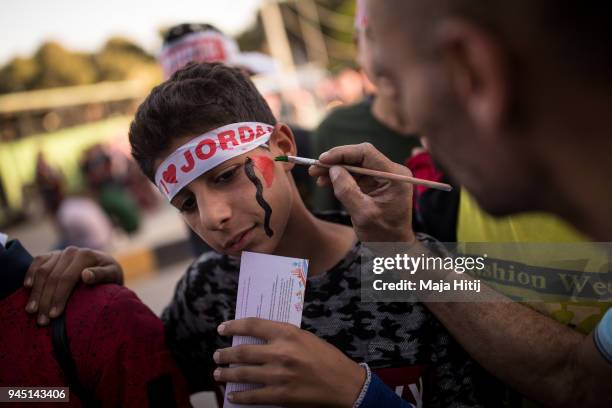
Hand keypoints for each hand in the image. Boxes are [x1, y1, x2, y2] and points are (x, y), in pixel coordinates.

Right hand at [24, 246, 122, 324]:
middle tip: (42, 321)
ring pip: (42, 272)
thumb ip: (101, 275)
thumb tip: (86, 275)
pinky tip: (26, 287)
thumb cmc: (110, 276)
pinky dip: (30, 273)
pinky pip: (37, 261)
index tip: (54, 315)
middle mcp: (72, 251)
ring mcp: (60, 252)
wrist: (106, 266)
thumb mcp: (113, 275)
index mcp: (86, 255)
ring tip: (31, 311)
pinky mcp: (52, 255)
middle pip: (52, 277)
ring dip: (35, 292)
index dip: (59, 297)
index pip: (67, 278)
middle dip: (45, 300)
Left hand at [213, 318, 365, 407]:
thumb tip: (259, 338)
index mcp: (288, 333)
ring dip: (226, 374)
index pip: (252, 325)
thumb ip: (283, 336)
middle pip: (242, 351)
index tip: (222, 329)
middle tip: (217, 356)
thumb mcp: (305, 338)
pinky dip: (240, 395)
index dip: (233, 326)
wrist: (344, 383)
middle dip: (225, 354)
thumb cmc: (327, 358)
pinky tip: (232, 395)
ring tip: (218, 374)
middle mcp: (280, 352)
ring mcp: (279, 375)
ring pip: (243, 373)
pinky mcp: (281, 395)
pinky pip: (253, 395)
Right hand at [309, 143, 415, 242]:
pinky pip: (355, 174)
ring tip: (316, 175)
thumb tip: (333, 170)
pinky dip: (340, 177)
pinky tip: (325, 181)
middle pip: (359, 156)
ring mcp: (383, 177)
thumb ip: (347, 191)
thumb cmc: (383, 234)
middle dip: (335, 161)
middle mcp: (391, 172)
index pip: (366, 153)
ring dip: (335, 169)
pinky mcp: (375, 183)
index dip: (342, 153)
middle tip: (314, 168)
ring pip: (355, 164)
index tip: (322, 159)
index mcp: (394, 176)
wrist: (393, 247)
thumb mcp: (363, 214)